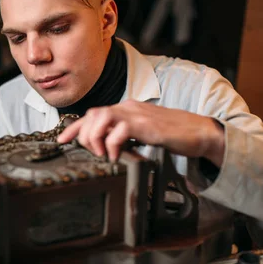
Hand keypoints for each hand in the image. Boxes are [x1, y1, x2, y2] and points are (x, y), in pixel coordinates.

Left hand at [57, 100, 224, 165]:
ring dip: (95, 137)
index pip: (93, 114)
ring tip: (102, 154)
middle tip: (92, 152)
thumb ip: (126, 136)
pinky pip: (119, 130)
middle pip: (93, 114)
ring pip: (101, 117)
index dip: (74, 127)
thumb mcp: (143, 134)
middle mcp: (129, 108)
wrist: (200, 133)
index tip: (62, 140)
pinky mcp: (147, 125)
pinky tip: (116, 155)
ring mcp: (137, 114)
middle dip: (84, 134)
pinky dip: (111, 144)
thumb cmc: (174, 135)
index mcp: (127, 109)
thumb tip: (108, 148)